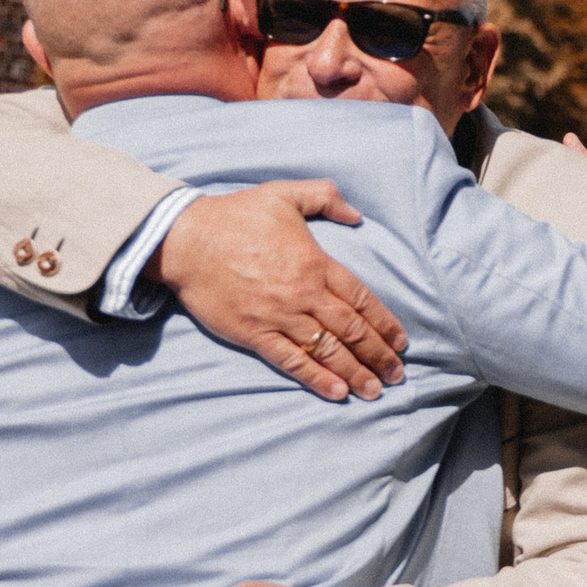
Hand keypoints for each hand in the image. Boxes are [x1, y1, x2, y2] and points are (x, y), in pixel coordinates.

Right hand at [150, 182, 408, 401]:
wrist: (186, 239)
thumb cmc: (235, 215)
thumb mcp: (284, 193)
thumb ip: (324, 198)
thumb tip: (356, 214)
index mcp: (315, 263)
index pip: (362, 300)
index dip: (385, 324)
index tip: (400, 342)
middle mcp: (303, 293)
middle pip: (352, 330)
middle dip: (378, 355)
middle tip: (396, 374)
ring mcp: (279, 316)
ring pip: (327, 350)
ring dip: (355, 372)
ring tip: (375, 390)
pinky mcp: (254, 333)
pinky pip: (292, 361)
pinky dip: (316, 378)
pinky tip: (336, 392)